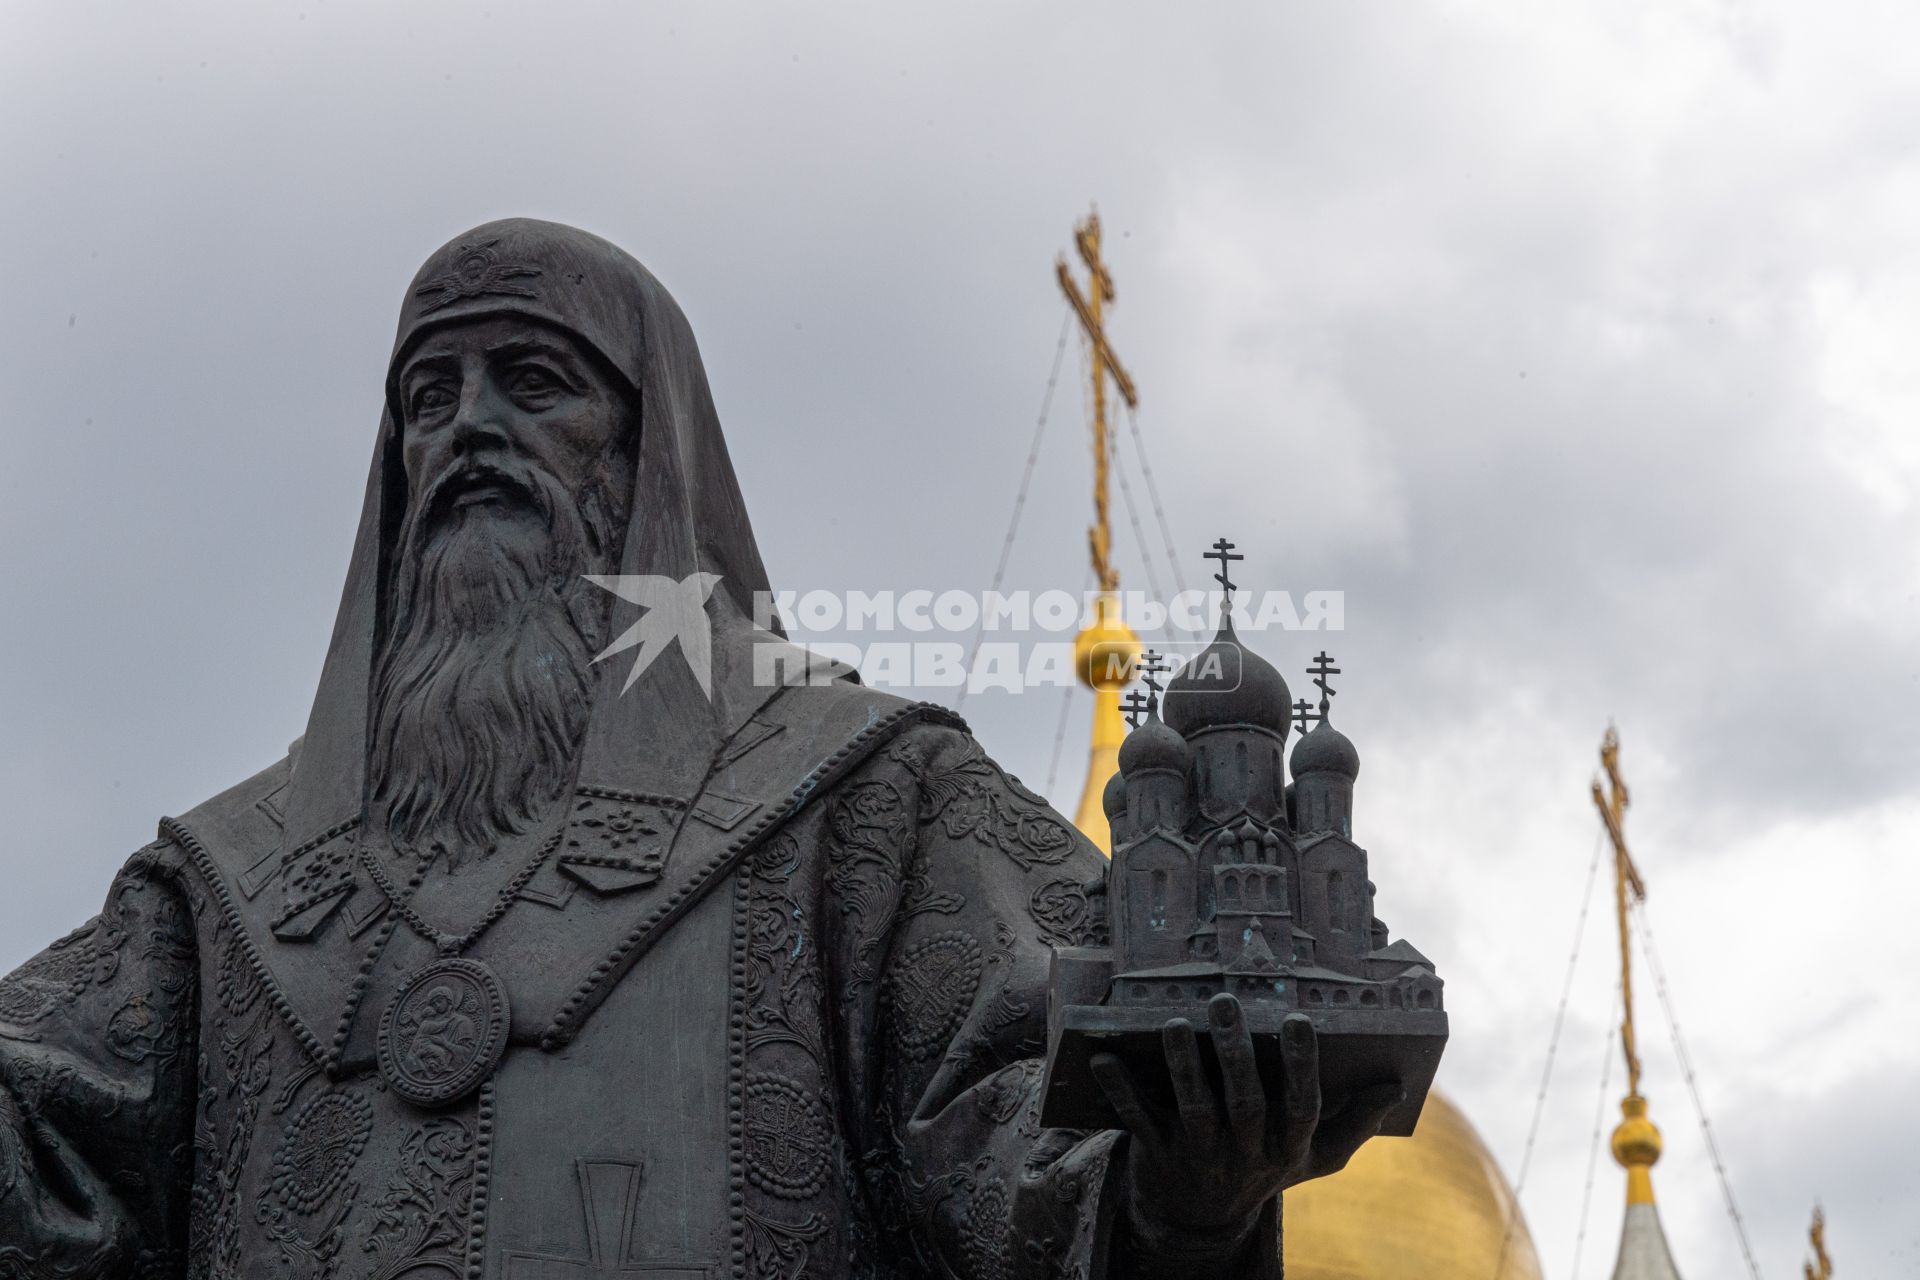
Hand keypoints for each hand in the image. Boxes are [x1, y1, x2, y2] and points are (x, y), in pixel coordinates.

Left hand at [1090, 993, 1402, 1259]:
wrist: (1199, 1222)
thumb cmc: (1263, 1169)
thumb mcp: (1313, 1157)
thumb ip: (1354, 1123)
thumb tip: (1396, 1086)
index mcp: (1287, 1147)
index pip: (1301, 1106)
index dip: (1299, 1065)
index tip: (1297, 1020)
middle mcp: (1247, 1154)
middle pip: (1246, 1104)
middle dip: (1237, 1054)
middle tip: (1226, 1002)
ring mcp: (1201, 1157)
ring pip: (1195, 1111)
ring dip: (1184, 1067)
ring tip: (1176, 1024)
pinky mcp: (1158, 1158)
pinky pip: (1139, 1124)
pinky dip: (1121, 1093)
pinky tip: (1104, 1060)